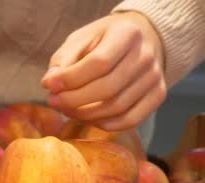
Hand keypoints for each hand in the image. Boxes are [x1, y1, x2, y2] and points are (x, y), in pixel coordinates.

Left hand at [41, 11, 166, 130]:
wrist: (138, 40)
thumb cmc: (102, 41)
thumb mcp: (80, 40)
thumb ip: (63, 60)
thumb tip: (49, 84)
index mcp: (127, 34)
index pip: (99, 62)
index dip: (71, 79)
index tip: (49, 86)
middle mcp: (146, 56)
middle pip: (108, 88)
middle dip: (74, 100)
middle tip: (53, 101)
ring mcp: (155, 77)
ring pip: (117, 107)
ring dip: (85, 114)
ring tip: (66, 109)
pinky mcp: (157, 95)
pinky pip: (130, 120)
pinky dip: (103, 124)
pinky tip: (86, 117)